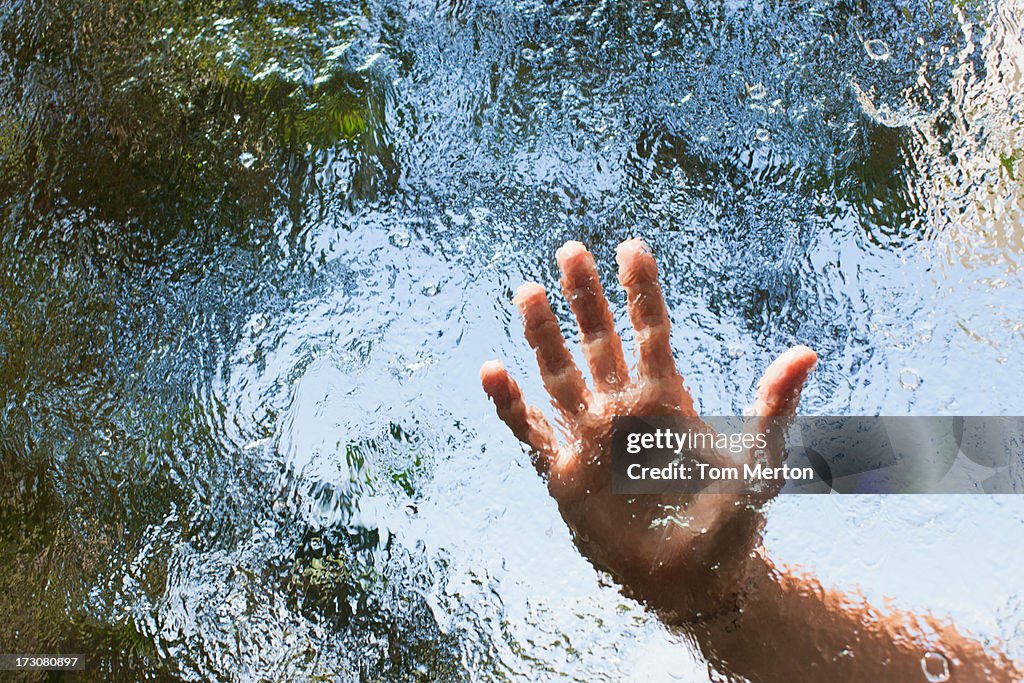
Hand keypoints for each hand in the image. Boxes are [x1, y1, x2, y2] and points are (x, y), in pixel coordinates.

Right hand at [481, 239, 816, 620]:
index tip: (630, 246)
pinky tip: (492, 372)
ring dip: (544, 335)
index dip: (641, 290)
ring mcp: (591, 439)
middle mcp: (624, 410)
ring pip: (560, 374)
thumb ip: (774, 409)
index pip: (651, 330)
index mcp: (668, 400)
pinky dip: (510, 404)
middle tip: (570, 249)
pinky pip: (531, 431)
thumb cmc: (731, 526)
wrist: (692, 583)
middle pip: (599, 341)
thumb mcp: (760, 465)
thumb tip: (806, 352)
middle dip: (585, 297)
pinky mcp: (564, 474)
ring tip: (528, 291)